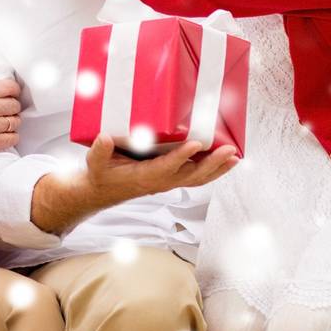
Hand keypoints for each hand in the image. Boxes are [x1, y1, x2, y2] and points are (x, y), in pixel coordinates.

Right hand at [0, 54, 22, 159]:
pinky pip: (11, 139)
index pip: (10, 87)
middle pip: (15, 105)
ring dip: (12, 120)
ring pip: (15, 122)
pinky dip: (12, 136)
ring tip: (6, 119)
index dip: (13, 89)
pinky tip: (6, 133)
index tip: (9, 92)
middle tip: (6, 106)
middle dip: (12, 104)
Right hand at [31, 137, 237, 235]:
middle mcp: (160, 182)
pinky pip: (195, 177)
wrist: (101, 191)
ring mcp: (167, 182)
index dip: (182, 156)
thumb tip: (104, 138)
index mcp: (144, 177)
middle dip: (212, 164)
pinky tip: (223, 161)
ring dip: (218, 169)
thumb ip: (100, 151)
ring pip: (198, 178)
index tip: (196, 144)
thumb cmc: (100, 174)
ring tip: (235, 157)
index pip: (166, 167)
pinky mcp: (170, 179)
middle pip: (192, 175)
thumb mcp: (95, 162)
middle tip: (229, 151)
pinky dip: (212, 170)